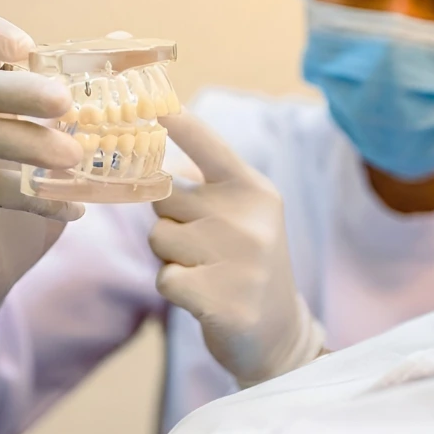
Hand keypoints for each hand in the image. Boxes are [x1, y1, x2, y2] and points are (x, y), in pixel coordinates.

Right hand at [0, 11, 83, 343]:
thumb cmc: (16, 194)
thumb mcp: (46, 141)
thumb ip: (73, 98)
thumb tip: (122, 42)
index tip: (25, 46)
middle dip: (20, 89)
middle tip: (64, 102)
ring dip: (29, 142)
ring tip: (75, 157)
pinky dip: (39, 200)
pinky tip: (74, 211)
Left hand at [149, 111, 324, 386]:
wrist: (278, 332)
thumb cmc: (247, 264)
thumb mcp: (242, 216)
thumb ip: (206, 189)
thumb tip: (155, 160)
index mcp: (254, 190)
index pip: (209, 146)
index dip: (179, 122)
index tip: (154, 100)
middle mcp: (248, 218)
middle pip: (164, 197)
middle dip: (169, 220)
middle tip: (202, 244)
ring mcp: (238, 260)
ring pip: (159, 240)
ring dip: (172, 258)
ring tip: (208, 272)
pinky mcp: (222, 299)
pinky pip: (165, 279)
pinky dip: (177, 289)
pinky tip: (206, 297)